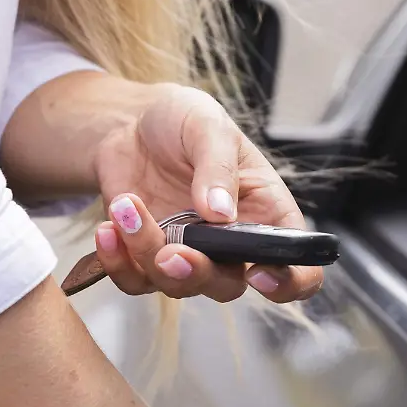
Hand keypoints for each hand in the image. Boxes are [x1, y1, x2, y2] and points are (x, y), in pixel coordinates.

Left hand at [89, 84, 321, 303]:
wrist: (130, 124)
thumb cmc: (183, 120)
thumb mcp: (207, 125)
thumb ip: (217, 166)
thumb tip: (221, 213)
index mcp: (266, 215)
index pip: (298, 266)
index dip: (290, 282)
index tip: (260, 273)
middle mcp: (232, 245)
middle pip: (228, 286)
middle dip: (198, 274)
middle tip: (172, 252)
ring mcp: (189, 255)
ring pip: (176, 285)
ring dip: (146, 255)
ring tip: (126, 207)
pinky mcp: (147, 259)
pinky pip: (135, 281)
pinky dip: (117, 261)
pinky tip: (108, 228)